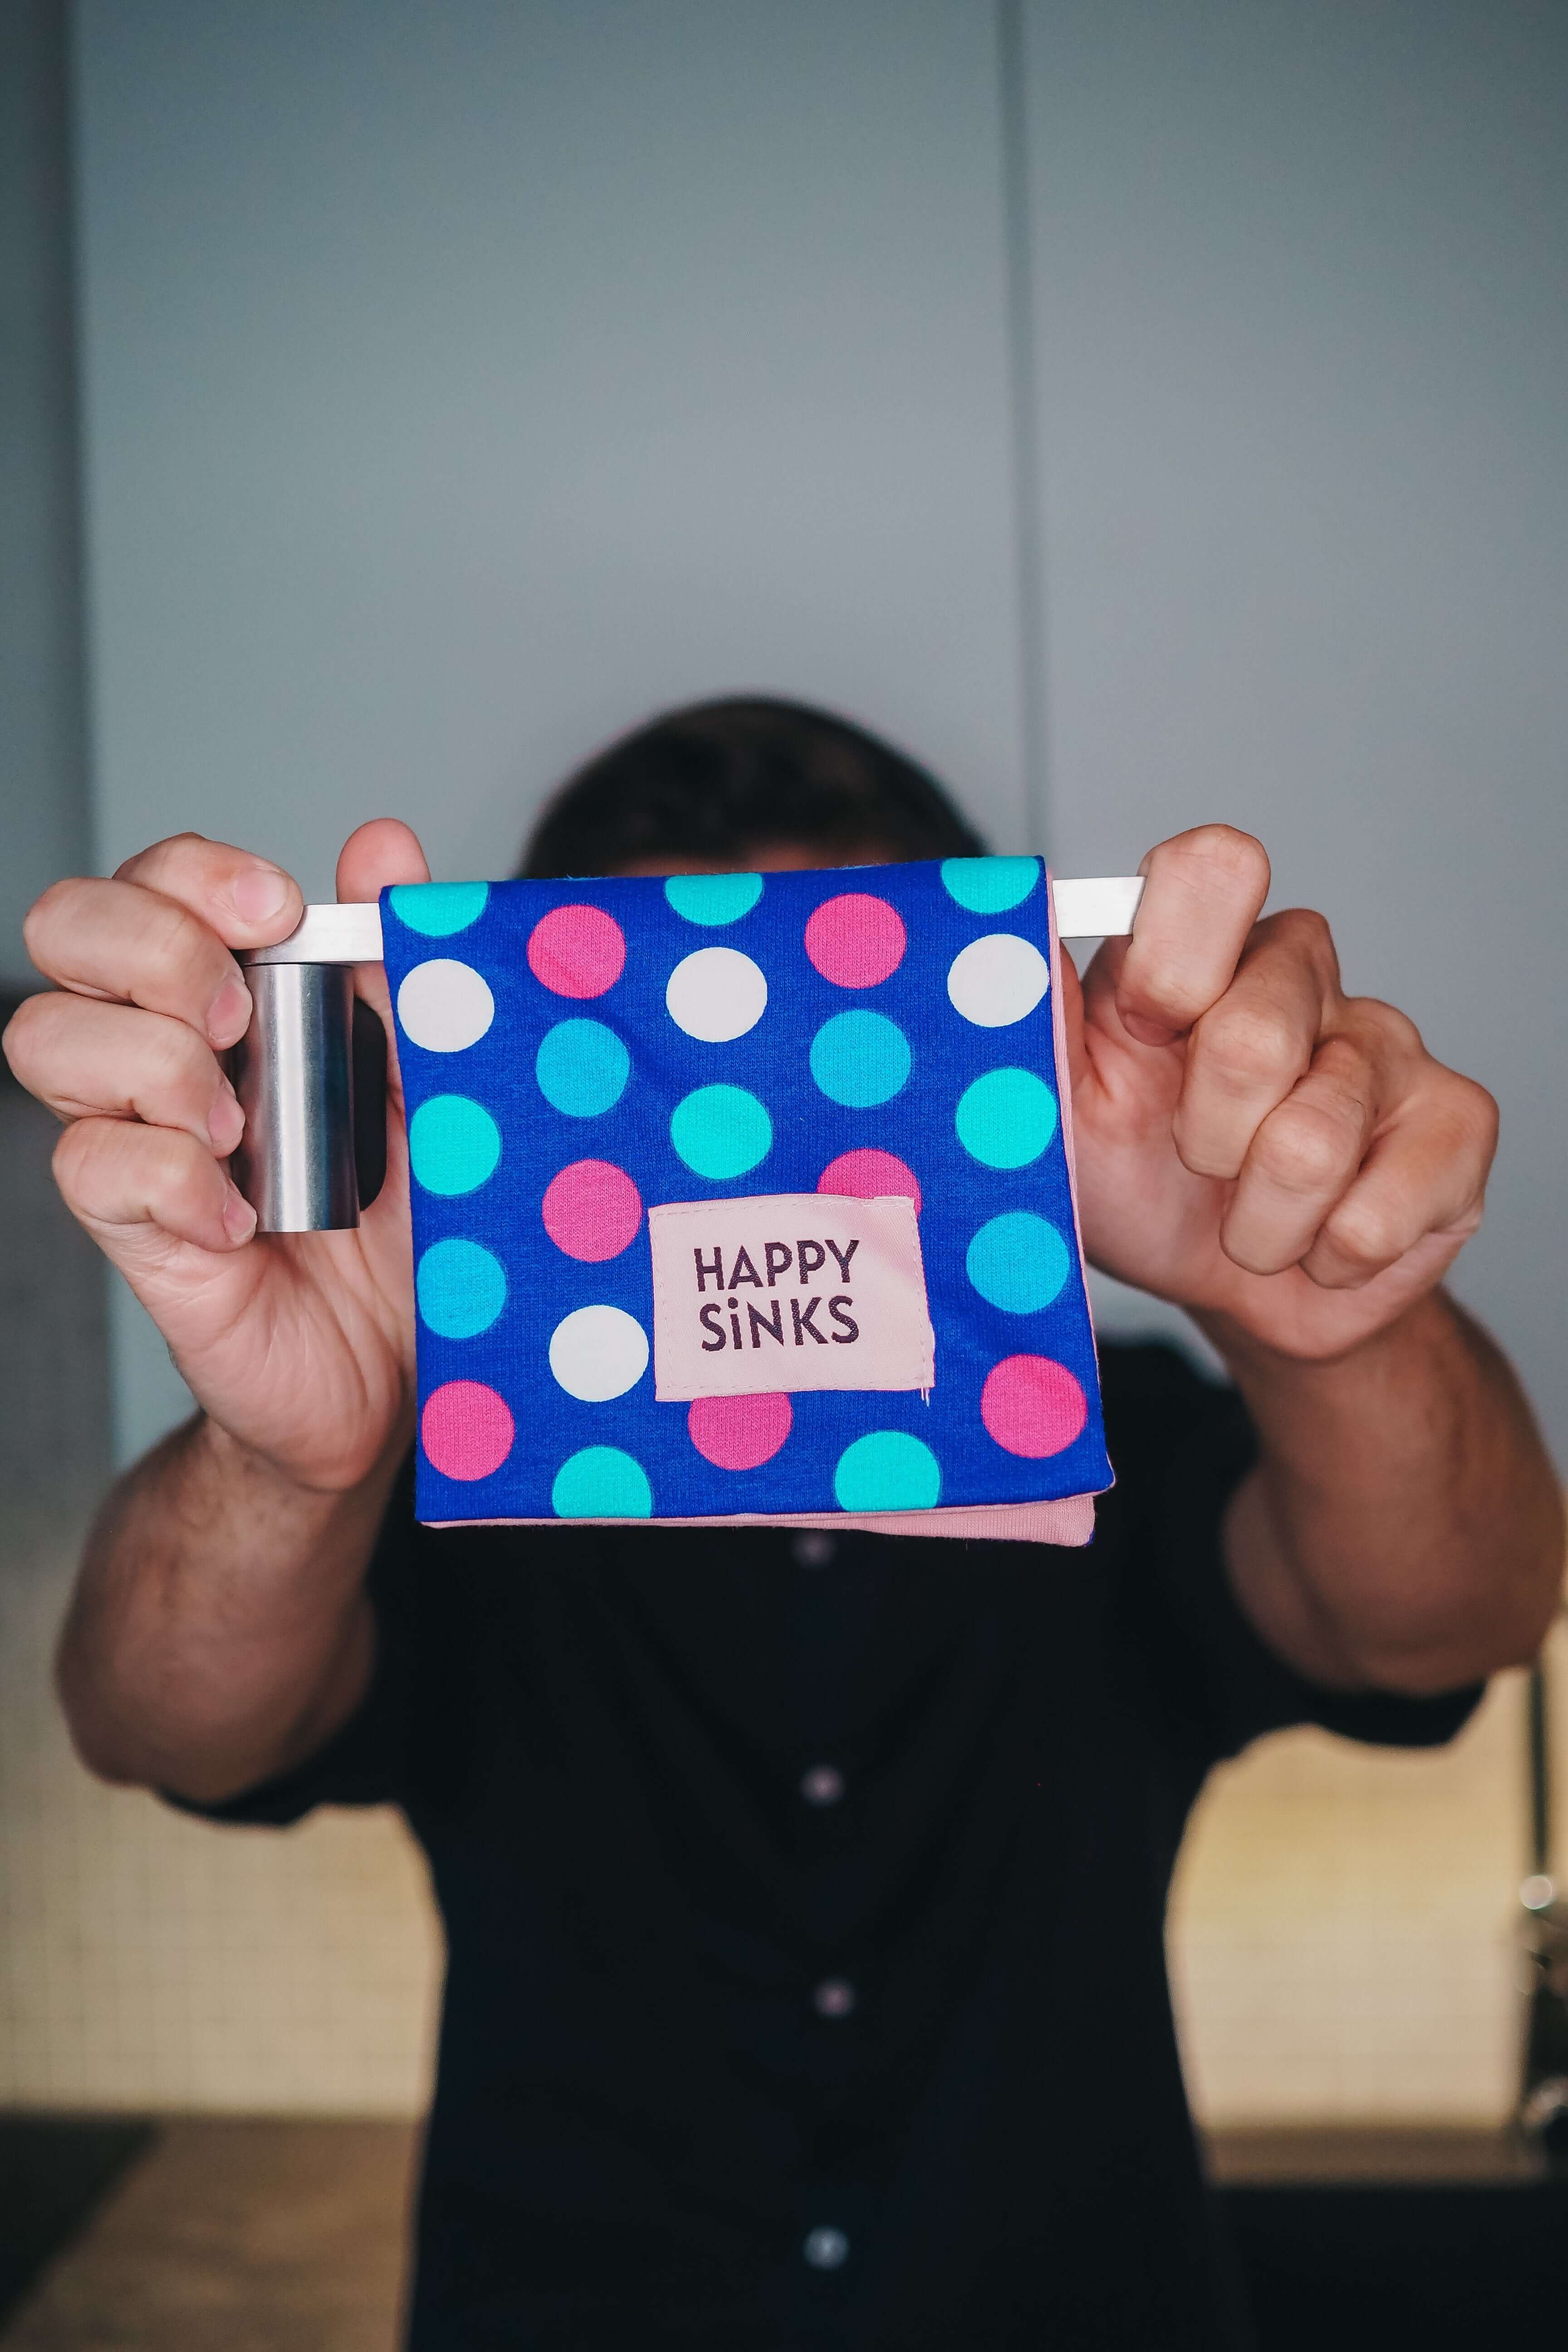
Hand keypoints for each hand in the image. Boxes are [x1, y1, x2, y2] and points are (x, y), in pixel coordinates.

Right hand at [4, 822, 429, 1488]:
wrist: (401, 1359)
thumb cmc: (408, 1213)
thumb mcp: (434, 1080)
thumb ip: (401, 966)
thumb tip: (381, 845)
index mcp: (229, 988)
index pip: (152, 880)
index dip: (193, 873)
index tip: (278, 910)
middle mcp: (160, 1045)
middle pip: (64, 926)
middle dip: (153, 946)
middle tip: (240, 1013)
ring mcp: (134, 1133)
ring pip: (46, 1036)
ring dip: (152, 1061)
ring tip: (236, 1123)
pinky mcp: (129, 1227)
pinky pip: (89, 1166)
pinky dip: (173, 1181)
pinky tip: (243, 1217)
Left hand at [1061, 826, 1498, 1360]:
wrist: (1229, 1290)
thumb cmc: (1140, 1180)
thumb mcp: (1057, 1109)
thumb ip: (1032, 1020)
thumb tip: (1004, 929)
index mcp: (1204, 950)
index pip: (1212, 869)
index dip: (1169, 965)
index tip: (1142, 1032)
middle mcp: (1303, 974)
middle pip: (1252, 1032)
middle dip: (1204, 1136)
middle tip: (1197, 1161)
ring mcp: (1390, 1043)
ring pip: (1311, 1142)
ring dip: (1257, 1219)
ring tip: (1251, 1215)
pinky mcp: (1457, 1122)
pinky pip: (1373, 1215)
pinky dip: (1322, 1256)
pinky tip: (1317, 1242)